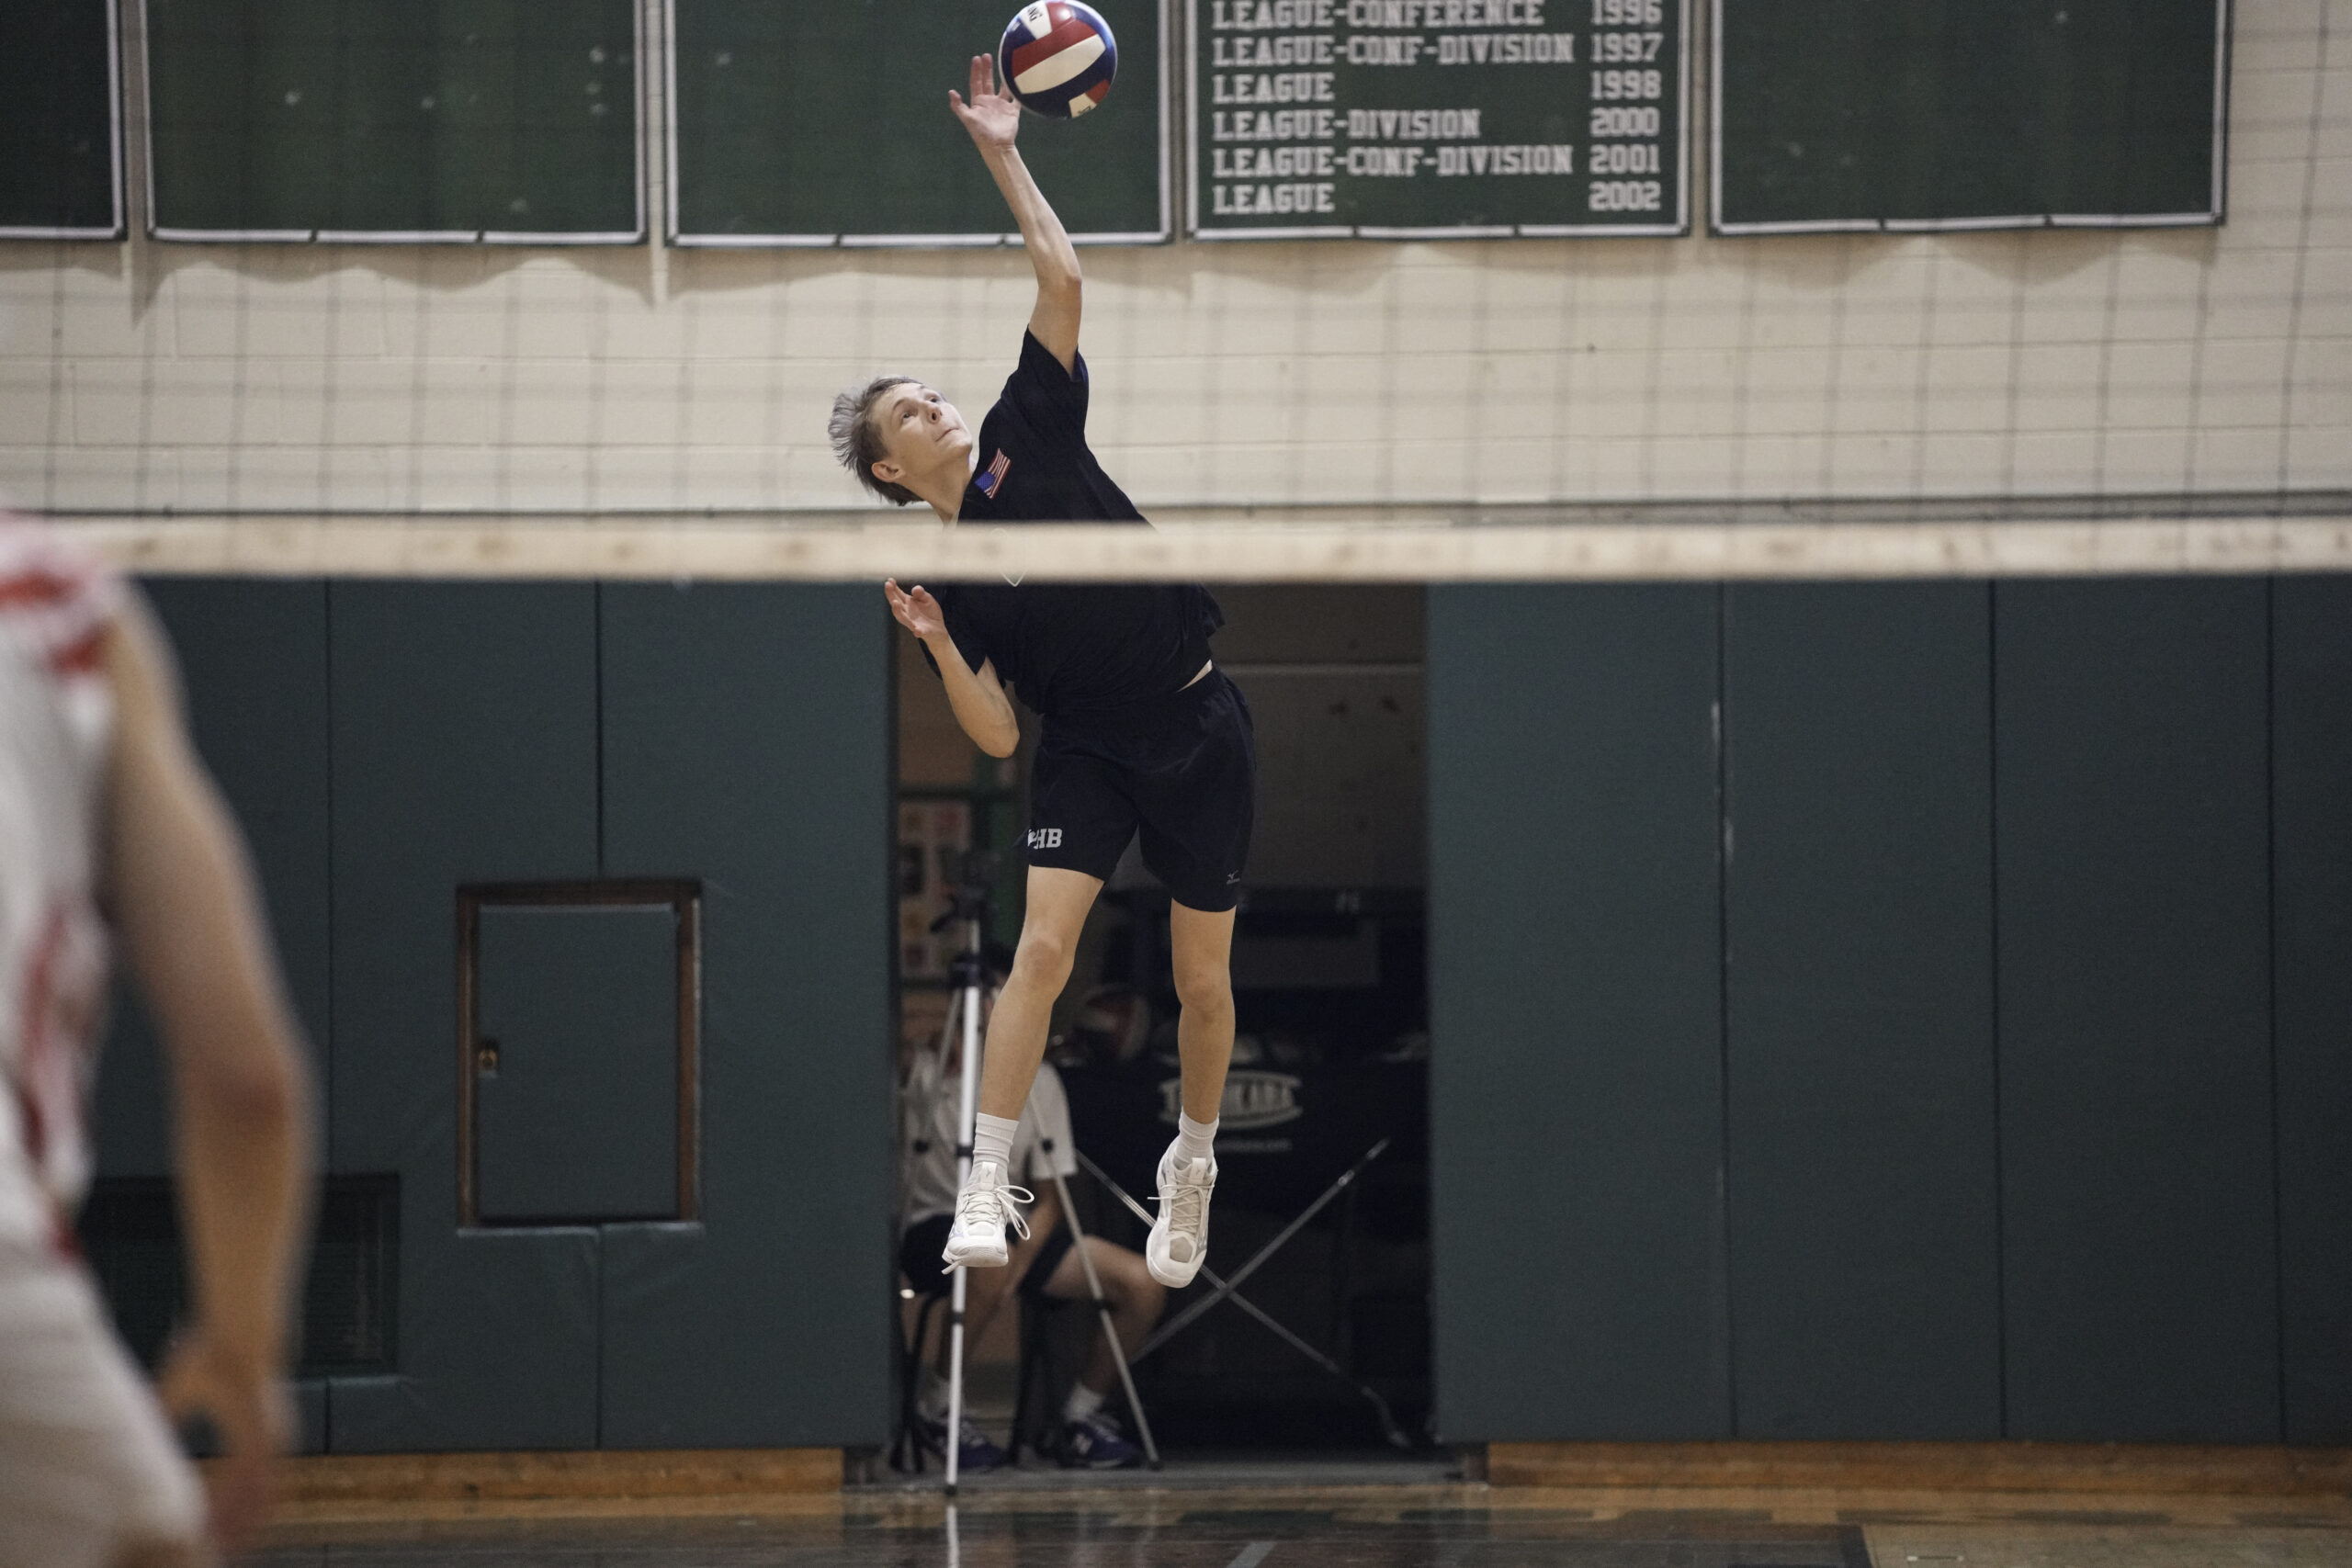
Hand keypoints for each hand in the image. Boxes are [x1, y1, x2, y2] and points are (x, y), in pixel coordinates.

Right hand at [156, 1328, 291, 1553]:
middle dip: (236, 1528)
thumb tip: (139, 1432)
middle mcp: (268, 1440)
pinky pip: (251, 1480)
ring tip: (219, 1551)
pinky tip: (219, 1523)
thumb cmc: (210, 1351)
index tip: (209, 1533)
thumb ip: (165, 1415)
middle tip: (219, 1555)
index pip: (239, 1482)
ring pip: (256, 1495)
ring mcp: (273, 1438)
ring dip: (237, 1525)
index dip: (225, 1509)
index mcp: (251, 1432)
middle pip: (254, 1497)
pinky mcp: (267, 1435)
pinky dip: (236, 1505)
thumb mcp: (179, 1390)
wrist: (238, 1330)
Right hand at [885, 578, 947, 640]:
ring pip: (902, 618)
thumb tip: (915, 589)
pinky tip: (917, 630)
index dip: (893, 587)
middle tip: (887, 585)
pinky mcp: (921, 631)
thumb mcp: (927, 599)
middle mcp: (907, 612)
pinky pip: (918, 632)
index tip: (889, 580)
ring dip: (897, 611)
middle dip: (891, 595)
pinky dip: (917, 631)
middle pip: (896, 604)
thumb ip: (921, 593)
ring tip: (895, 603)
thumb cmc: (930, 612)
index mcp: (908, 603)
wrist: (938, 629)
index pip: (898, 594)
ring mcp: (912, 622)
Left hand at [949, 53, 1020, 153]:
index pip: (976, 82)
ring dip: (1003, 76)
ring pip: (1003, 87)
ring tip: (1005, 63)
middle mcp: (989, 102)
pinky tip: (1022, 80)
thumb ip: (959, 106)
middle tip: (987, 55)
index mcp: (978, 102)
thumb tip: (951, 92)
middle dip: (987, 69)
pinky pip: (1017, 98)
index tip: (977, 58)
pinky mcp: (1012, 111)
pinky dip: (1019, 91)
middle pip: (988, 81)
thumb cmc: (981, 133)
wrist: (997, 146)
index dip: (976, 71)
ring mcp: (1001, 106)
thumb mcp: (968, 119)